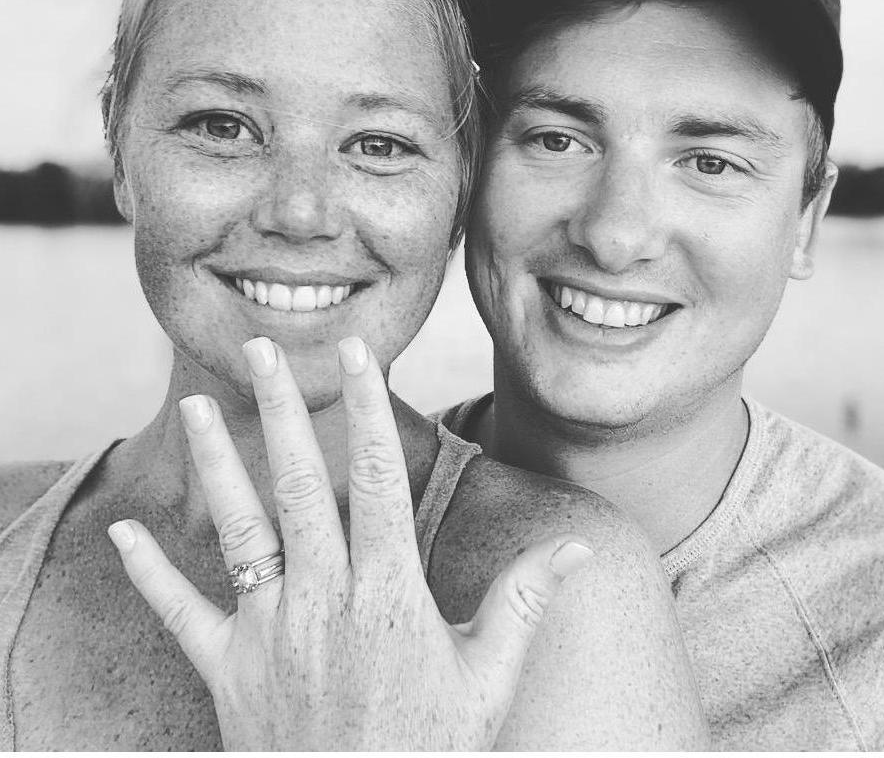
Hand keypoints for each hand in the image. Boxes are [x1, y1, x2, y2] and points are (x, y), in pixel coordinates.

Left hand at [107, 336, 593, 749]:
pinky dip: (149, 574)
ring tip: (198, 405)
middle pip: (298, 483)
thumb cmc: (429, 753)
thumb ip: (526, 602)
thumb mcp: (489, 679)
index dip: (367, 407)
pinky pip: (180, 615)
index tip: (357, 354)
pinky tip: (121, 533)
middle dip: (282, 408)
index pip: (377, 477)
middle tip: (263, 349)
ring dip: (216, 464)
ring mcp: (269, 632)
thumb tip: (578, 549)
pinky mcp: (227, 671)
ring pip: (238, 530)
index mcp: (388, 592)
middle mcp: (322, 598)